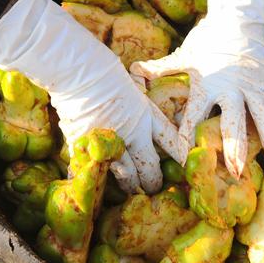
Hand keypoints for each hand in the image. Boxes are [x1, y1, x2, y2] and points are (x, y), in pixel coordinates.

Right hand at [0, 0, 181, 193]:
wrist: (79, 72)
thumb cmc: (104, 72)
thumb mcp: (131, 87)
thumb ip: (136, 106)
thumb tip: (135, 114)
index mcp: (147, 117)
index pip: (171, 141)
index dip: (179, 155)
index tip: (184, 165)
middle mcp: (133, 135)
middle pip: (149, 168)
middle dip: (152, 182)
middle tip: (152, 188)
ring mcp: (111, 145)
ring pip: (125, 176)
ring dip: (129, 185)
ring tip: (131, 190)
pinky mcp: (87, 149)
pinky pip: (92, 172)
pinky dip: (93, 180)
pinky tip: (95, 189)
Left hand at [131, 0, 263, 176]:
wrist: (236, 15)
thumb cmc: (206, 38)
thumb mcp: (183, 55)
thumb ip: (161, 67)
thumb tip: (133, 71)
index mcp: (207, 84)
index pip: (194, 115)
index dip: (188, 136)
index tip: (185, 158)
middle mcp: (232, 88)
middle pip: (235, 123)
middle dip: (236, 149)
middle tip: (237, 173)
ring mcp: (255, 85)